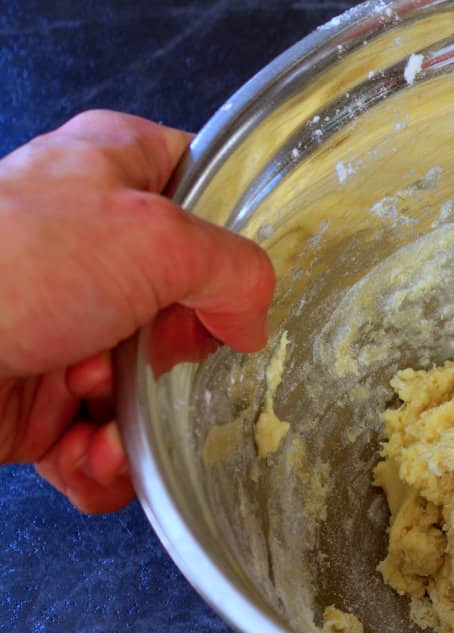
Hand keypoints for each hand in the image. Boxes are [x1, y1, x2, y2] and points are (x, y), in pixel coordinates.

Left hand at [0, 111, 274, 513]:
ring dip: (141, 423)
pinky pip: (99, 439)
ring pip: (142, 384)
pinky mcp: (33, 395)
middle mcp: (83, 245)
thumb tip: (250, 318)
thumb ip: (235, 270)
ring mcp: (58, 323)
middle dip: (179, 355)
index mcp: (107, 171)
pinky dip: (103, 461)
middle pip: (182, 305)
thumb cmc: (8, 267)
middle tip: (161, 356)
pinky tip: (90, 455)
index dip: (230, 236)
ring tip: (108, 424)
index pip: (198, 185)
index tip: (240, 282)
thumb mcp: (159, 238)